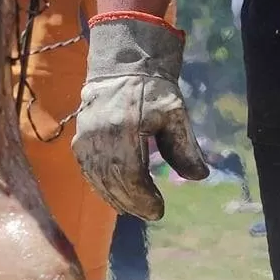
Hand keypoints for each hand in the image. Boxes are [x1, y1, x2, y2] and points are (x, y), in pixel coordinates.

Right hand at [74, 13, 208, 220]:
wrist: (123, 65)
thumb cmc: (153, 90)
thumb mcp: (175, 113)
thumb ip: (185, 147)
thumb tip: (199, 176)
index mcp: (124, 129)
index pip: (131, 175)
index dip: (144, 198)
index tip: (159, 210)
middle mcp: (99, 137)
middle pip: (114, 182)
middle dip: (133, 203)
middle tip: (150, 214)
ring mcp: (85, 139)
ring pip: (99, 180)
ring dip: (117, 199)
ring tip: (136, 209)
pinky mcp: (79, 141)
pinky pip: (88, 172)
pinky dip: (102, 188)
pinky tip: (116, 197)